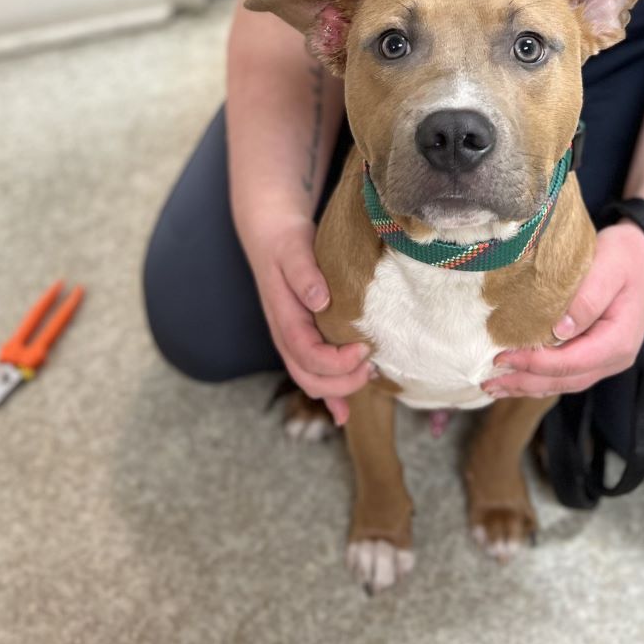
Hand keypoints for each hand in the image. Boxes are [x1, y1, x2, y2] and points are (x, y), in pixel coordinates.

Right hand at [244, 216, 373, 425]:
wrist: (271, 232)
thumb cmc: (286, 240)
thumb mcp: (294, 249)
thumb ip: (304, 273)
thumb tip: (320, 299)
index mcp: (284, 317)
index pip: (307, 354)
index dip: (336, 362)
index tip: (364, 349)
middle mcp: (285, 334)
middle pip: (308, 377)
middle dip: (342, 382)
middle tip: (372, 366)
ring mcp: (292, 338)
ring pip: (310, 379)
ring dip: (339, 387)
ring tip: (370, 376)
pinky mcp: (302, 336)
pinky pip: (313, 372)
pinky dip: (329, 395)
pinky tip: (344, 412)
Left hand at [483, 220, 643, 398]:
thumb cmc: (627, 256)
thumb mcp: (609, 267)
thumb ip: (587, 298)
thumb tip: (560, 330)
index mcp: (618, 341)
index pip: (570, 363)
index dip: (534, 364)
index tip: (502, 357)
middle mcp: (614, 358)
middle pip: (564, 380)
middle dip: (524, 383)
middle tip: (487, 381)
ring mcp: (606, 360)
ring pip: (563, 382)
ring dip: (528, 386)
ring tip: (493, 386)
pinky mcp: (596, 354)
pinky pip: (566, 373)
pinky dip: (539, 377)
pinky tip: (517, 377)